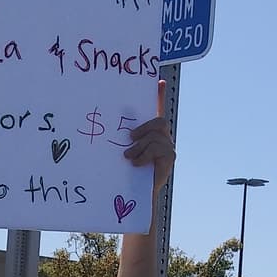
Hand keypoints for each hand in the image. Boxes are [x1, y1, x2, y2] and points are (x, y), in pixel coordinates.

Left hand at [123, 75, 174, 190]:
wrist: (135, 194)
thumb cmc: (126, 172)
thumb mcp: (125, 150)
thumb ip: (124, 139)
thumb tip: (106, 125)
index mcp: (151, 132)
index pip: (158, 109)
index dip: (160, 95)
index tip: (159, 82)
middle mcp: (163, 137)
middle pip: (159, 121)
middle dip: (143, 127)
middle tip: (129, 137)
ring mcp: (168, 147)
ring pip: (155, 136)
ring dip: (138, 146)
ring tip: (128, 157)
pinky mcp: (170, 157)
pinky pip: (157, 148)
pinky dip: (143, 155)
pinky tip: (135, 164)